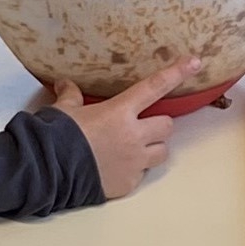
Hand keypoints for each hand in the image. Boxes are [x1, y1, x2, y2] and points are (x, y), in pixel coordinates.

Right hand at [43, 58, 202, 199]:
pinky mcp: (129, 183)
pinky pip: (141, 174)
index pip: (154, 87)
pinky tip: (115, 168)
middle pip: (167, 125)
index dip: (177, 73)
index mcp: (120, 112)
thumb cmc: (57, 136)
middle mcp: (133, 136)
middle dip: (159, 125)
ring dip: (152, 148)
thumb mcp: (63, 111)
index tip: (196, 62)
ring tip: (134, 148)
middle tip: (143, 126)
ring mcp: (134, 162)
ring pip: (162, 152)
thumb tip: (64, 84)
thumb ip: (71, 96)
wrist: (49, 171)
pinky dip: (133, 170)